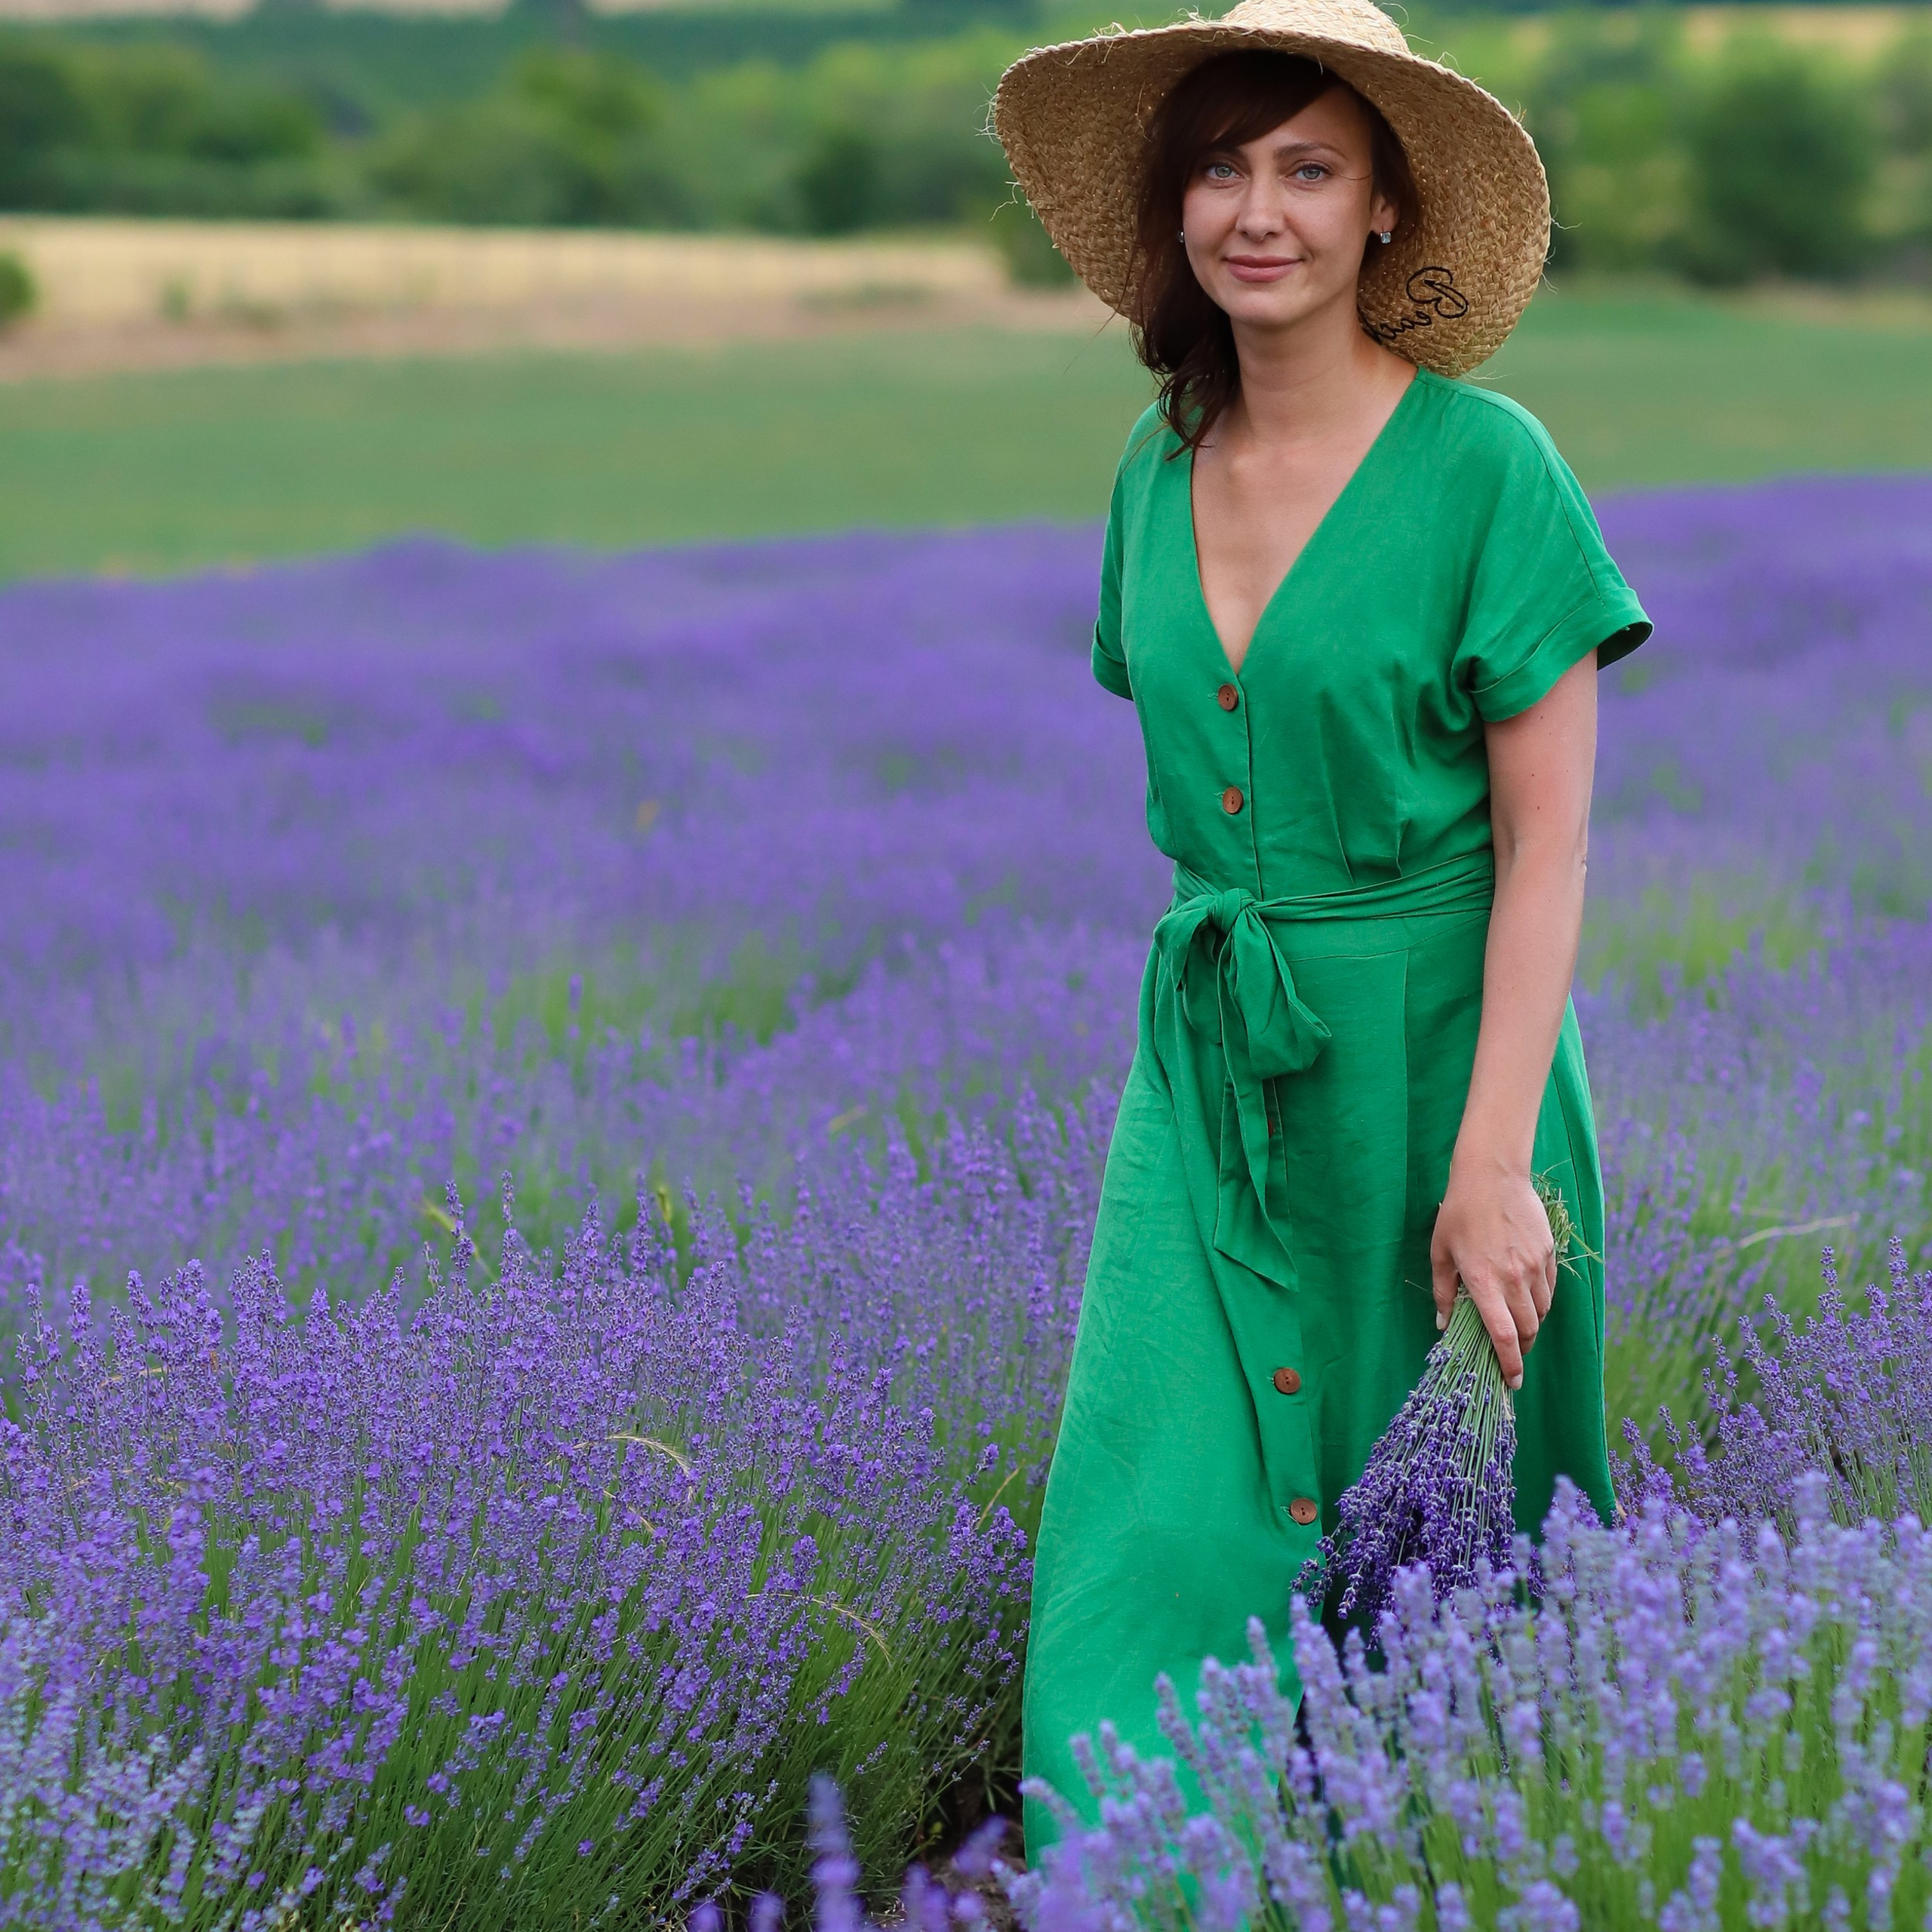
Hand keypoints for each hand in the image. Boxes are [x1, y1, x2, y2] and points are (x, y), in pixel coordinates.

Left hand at [1429, 1160, 1555, 1390]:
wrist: (1492, 1175)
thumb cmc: (1459, 1213)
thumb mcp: (1440, 1252)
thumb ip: (1444, 1292)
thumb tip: (1443, 1325)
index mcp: (1483, 1283)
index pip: (1503, 1337)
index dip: (1509, 1365)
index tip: (1511, 1382)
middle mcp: (1513, 1279)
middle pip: (1527, 1331)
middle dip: (1521, 1350)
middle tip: (1511, 1356)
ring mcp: (1534, 1266)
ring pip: (1541, 1312)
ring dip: (1531, 1326)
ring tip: (1517, 1326)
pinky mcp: (1547, 1253)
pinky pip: (1548, 1289)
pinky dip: (1540, 1302)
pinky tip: (1527, 1297)